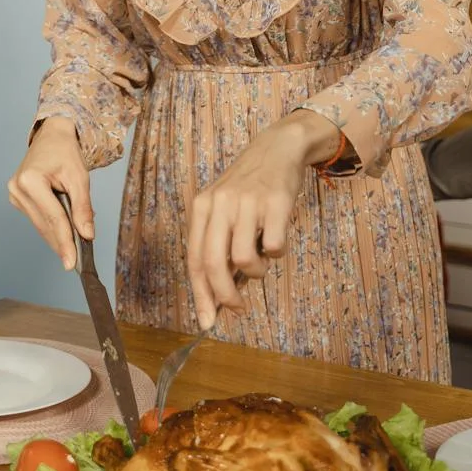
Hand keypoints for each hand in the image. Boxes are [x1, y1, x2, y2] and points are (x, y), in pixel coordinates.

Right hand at [7, 117, 92, 269]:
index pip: (52, 217)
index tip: (72, 263)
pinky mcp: (17, 198)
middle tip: (77, 262)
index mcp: (30, 180)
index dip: (65, 241)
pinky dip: (51, 227)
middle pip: (44, 224)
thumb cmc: (65, 152)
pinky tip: (63, 234)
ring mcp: (14, 194)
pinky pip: (37, 219)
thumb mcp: (79, 177)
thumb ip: (83, 207)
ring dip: (56, 237)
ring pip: (40, 225)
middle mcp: (17, 188)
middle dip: (62, 243)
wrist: (52, 136)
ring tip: (73, 251)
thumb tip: (86, 235)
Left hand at [187, 112, 338, 328]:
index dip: (200, 294)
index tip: (207, 322)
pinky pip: (274, 247)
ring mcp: (247, 202)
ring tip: (262, 257)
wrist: (277, 148)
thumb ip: (218, 245)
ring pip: (245, 260)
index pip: (195, 259)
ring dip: (257, 271)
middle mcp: (220, 204)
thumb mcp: (223, 209)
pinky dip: (276, 253)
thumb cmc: (248, 187)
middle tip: (237, 309)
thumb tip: (219, 294)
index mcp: (202, 207)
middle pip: (214, 264)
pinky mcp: (275, 202)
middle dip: (225, 296)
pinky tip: (276, 236)